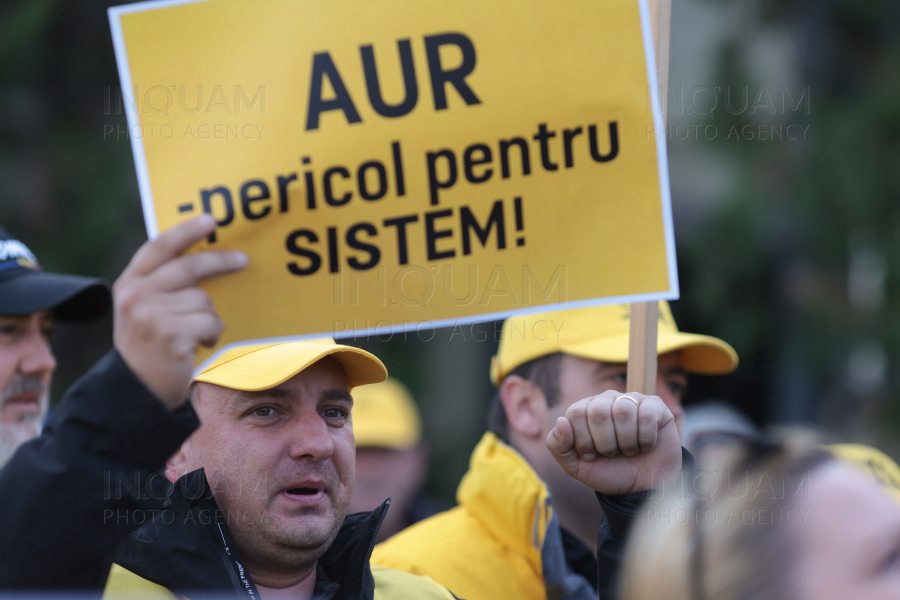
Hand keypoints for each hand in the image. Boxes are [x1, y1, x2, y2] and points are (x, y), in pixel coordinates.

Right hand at [113, 215, 246, 408]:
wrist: (137, 390)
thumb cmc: (149, 346)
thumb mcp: (143, 309)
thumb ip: (161, 284)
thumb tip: (204, 256)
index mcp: (129, 283)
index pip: (158, 247)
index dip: (185, 231)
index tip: (209, 221)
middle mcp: (137, 295)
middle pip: (189, 266)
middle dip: (220, 261)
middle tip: (242, 260)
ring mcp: (152, 314)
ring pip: (204, 299)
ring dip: (208, 317)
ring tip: (194, 333)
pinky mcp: (171, 334)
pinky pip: (210, 322)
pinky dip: (212, 334)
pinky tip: (198, 344)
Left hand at [546, 391, 681, 495]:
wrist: (642, 488)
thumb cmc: (608, 472)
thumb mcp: (575, 466)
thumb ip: (558, 446)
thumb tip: (561, 421)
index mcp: (585, 410)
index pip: (576, 413)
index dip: (584, 440)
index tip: (593, 455)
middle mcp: (607, 400)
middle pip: (598, 411)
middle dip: (605, 443)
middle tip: (612, 453)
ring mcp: (631, 401)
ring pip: (623, 411)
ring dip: (626, 442)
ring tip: (629, 450)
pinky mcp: (655, 407)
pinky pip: (647, 414)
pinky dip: (646, 438)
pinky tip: (646, 446)